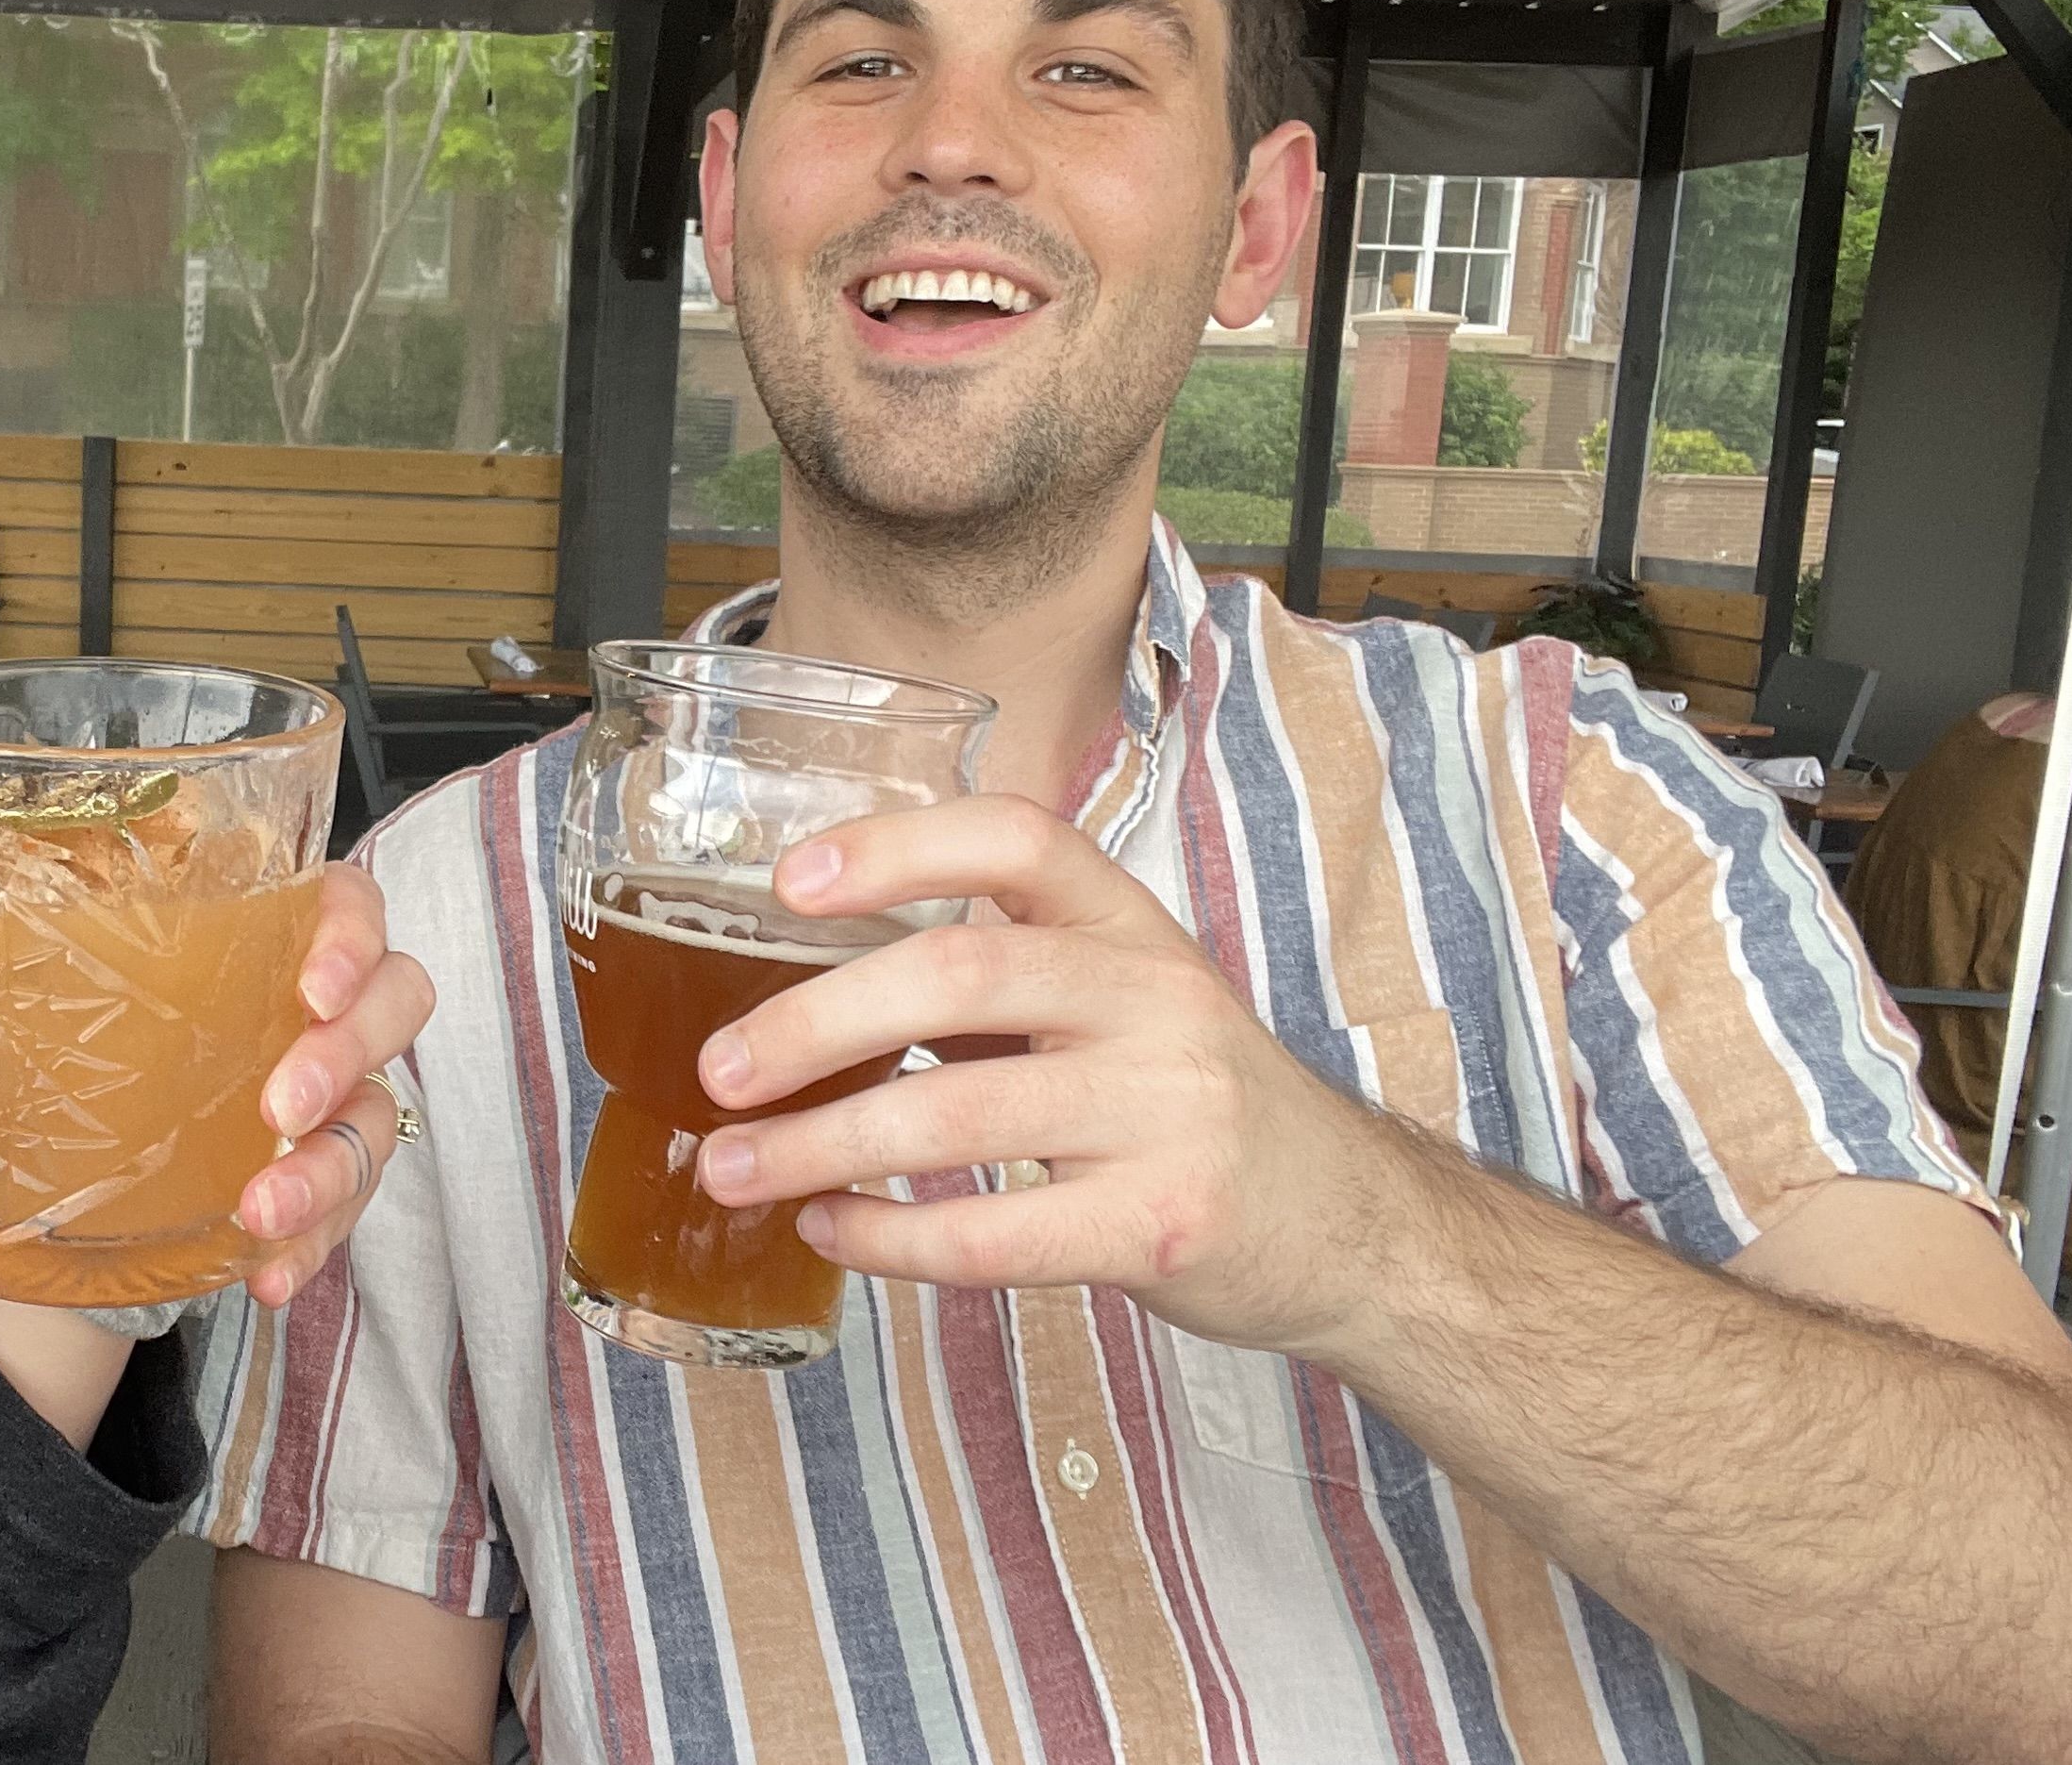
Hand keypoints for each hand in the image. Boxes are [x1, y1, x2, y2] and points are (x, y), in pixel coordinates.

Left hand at [0, 861, 432, 1310]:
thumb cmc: (72, 1043)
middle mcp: (307, 1012)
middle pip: (394, 1004)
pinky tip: (264, 1278)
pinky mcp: (308, 1187)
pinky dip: (310, 1249)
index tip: (314, 979)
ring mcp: (321, 1104)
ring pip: (374, 1120)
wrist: (71, 1164)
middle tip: (278, 1103)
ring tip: (260, 1210)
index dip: (351, 932)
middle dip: (347, 1052)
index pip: (346, 901)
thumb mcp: (2, 1004)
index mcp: (257, 934)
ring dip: (329, 1170)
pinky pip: (344, 1218)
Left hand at [688, 793, 1415, 1356]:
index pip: (1015, 836)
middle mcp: (1153, 997)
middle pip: (962, 972)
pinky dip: (892, 1235)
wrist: (1351, 1223)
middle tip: (720, 1069)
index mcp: (1128, 922)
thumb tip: (798, 991)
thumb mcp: (1117, 999)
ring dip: (823, 1144)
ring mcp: (1167, 1112)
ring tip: (734, 1168)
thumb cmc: (1190, 1100)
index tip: (789, 881)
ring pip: (962, 1113)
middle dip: (816, 1021)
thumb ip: (993, 977)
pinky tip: (832, 1231)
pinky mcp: (1163, 1225)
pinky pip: (999, 1232)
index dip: (896, 845)